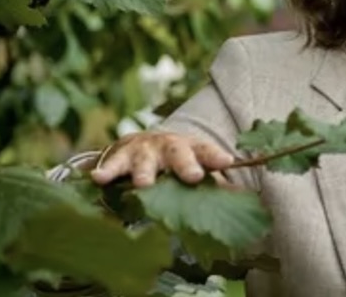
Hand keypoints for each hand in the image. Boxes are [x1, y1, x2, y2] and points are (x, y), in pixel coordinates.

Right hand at [90, 132, 234, 187]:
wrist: (141, 143)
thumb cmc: (176, 163)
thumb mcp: (196, 169)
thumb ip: (216, 186)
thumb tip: (247, 203)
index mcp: (192, 149)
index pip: (207, 151)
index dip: (216, 156)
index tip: (227, 161)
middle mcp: (169, 146)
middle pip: (178, 153)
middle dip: (185, 164)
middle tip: (193, 176)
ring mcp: (144, 151)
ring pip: (145, 161)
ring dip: (145, 172)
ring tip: (144, 184)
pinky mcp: (120, 157)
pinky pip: (112, 165)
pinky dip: (106, 172)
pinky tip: (98, 178)